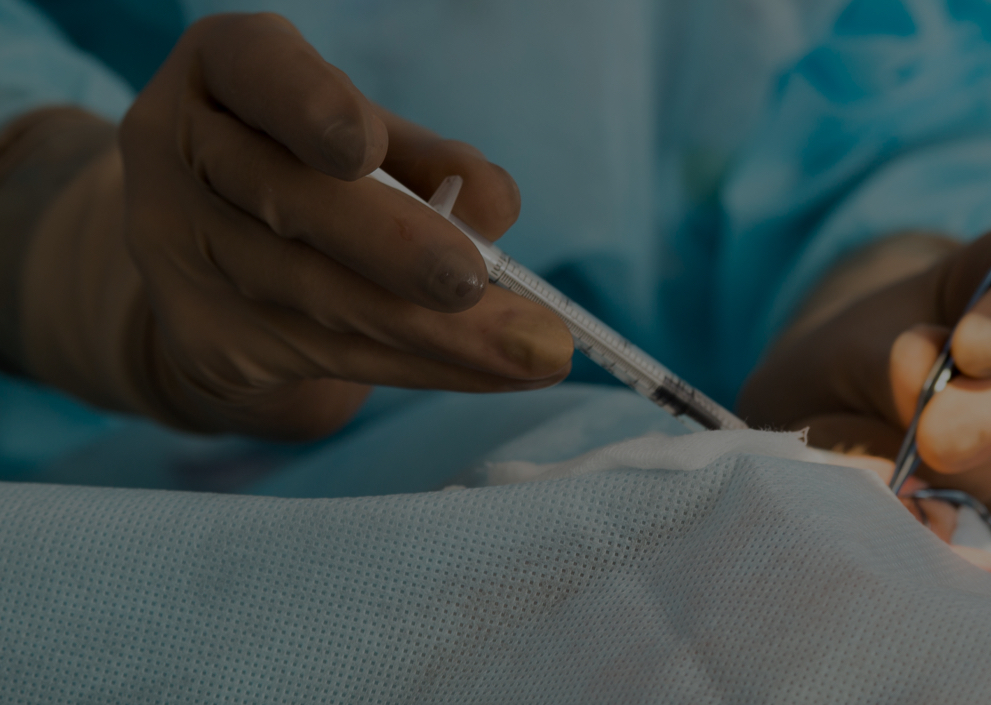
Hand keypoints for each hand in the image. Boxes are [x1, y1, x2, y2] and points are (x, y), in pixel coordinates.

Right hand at [17, 13, 572, 438]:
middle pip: (290, 199)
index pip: (256, 68)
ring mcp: (178, 252)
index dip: (306, 106)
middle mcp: (182, 152)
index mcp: (227, 71)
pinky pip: (329, 356)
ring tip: (532, 351)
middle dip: (394, 248)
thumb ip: (434, 162)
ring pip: (318, 296)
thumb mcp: (376, 149)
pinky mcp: (205, 338)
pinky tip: (491, 371)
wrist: (230, 277)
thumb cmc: (321, 184)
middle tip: (477, 282)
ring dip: (436, 332)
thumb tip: (492, 207)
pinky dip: (424, 366)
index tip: (363, 149)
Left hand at [737, 222, 990, 571]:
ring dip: (971, 479)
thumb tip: (918, 394)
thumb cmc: (855, 366)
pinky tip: (915, 521)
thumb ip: (881, 365)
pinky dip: (963, 530)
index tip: (970, 346)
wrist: (848, 428)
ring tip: (898, 479)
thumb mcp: (845, 349)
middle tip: (934, 438)